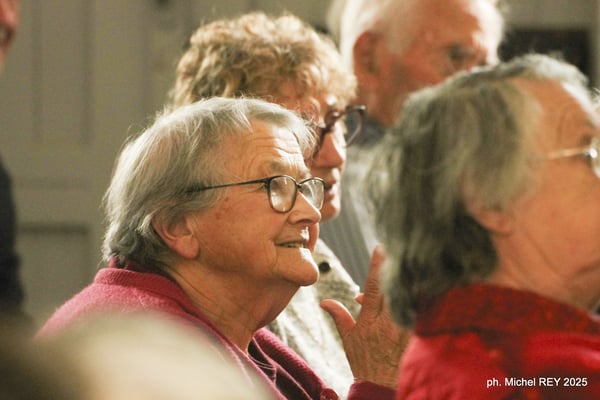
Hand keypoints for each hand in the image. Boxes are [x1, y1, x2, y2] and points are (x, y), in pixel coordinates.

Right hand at [321, 245, 410, 388]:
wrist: (382, 387)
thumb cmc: (365, 362)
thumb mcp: (349, 340)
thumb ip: (339, 316)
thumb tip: (324, 302)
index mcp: (369, 321)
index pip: (372, 288)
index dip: (376, 266)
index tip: (380, 248)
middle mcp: (388, 323)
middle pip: (395, 288)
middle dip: (397, 267)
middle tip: (402, 248)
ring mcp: (405, 329)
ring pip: (411, 297)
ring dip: (413, 280)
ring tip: (419, 261)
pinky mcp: (417, 335)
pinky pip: (423, 311)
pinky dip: (424, 298)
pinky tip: (429, 284)